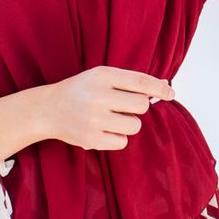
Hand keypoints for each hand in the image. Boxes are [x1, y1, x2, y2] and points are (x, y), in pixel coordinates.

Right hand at [39, 66, 174, 150]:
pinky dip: (118, 137)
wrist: (48, 109)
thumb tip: (165, 87)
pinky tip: (104, 129)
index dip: (159, 88)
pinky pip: (123, 142)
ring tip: (113, 118)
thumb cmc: (83, 91)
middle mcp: (98, 96)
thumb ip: (131, 81)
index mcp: (102, 76)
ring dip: (129, 123)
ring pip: (134, 126)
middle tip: (124, 106)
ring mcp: (93, 119)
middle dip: (139, 107)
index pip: (140, 82)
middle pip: (141, 106)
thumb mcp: (102, 76)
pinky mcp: (91, 139)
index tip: (170, 93)